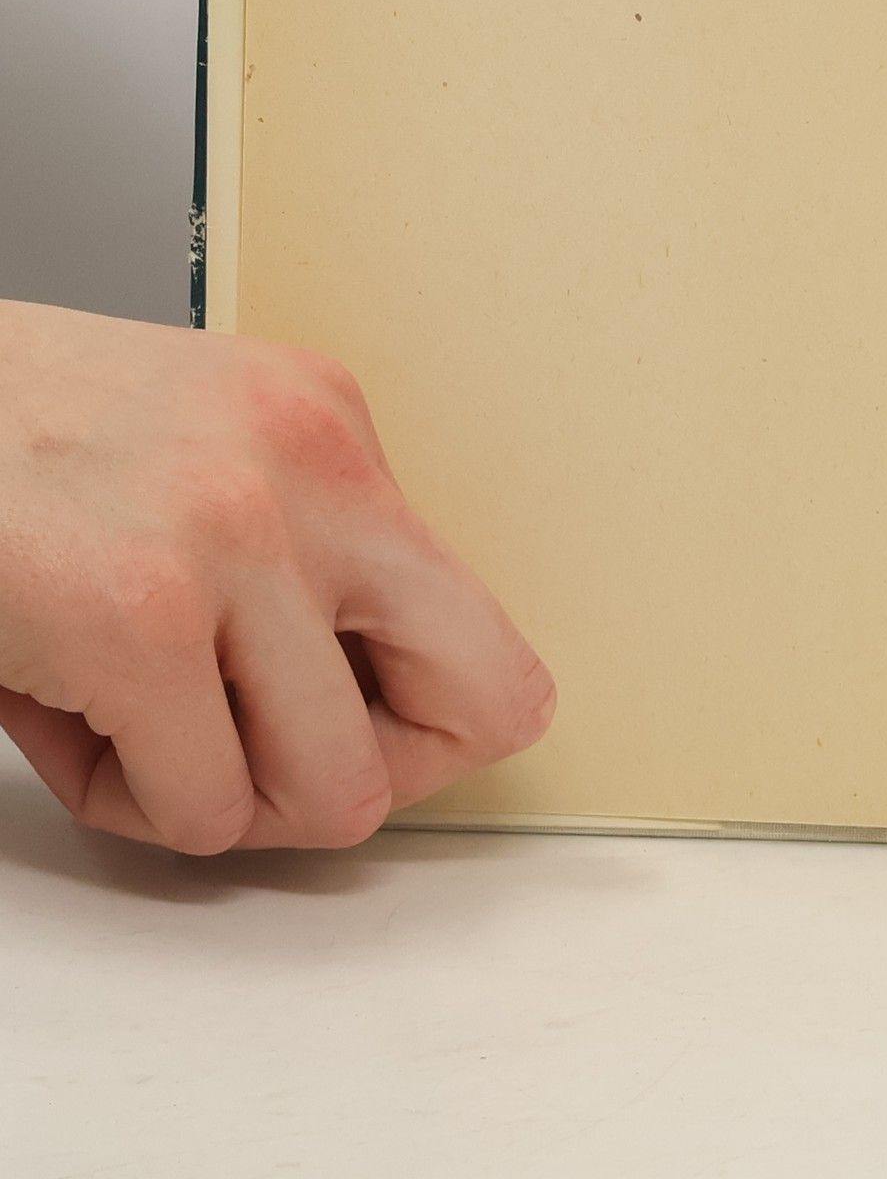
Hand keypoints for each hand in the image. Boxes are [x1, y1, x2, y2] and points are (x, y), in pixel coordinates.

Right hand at [0, 301, 554, 853]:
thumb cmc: (13, 442)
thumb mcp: (204, 464)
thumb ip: (298, 569)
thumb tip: (378, 725)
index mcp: (334, 428)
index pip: (487, 634)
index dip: (419, 719)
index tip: (341, 726)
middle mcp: (317, 469)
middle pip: (486, 702)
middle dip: (384, 771)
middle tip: (282, 763)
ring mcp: (241, 539)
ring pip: (339, 791)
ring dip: (235, 798)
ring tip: (148, 734)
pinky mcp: (141, 618)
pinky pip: (204, 810)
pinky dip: (133, 802)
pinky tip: (73, 722)